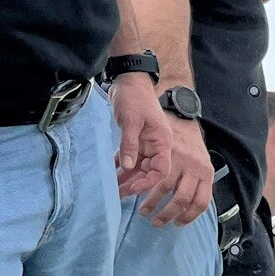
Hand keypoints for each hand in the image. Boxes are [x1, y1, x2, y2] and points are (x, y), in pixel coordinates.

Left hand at [110, 72, 170, 199]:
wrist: (128, 80)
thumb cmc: (134, 97)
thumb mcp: (131, 120)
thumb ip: (129, 144)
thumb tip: (127, 167)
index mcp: (162, 142)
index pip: (160, 170)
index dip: (148, 182)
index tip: (132, 189)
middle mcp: (156, 146)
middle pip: (148, 172)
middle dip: (134, 184)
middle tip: (118, 195)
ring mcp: (145, 144)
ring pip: (138, 167)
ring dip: (126, 178)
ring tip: (113, 190)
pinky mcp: (134, 141)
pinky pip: (129, 158)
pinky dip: (121, 166)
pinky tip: (111, 176)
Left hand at [138, 114, 213, 226]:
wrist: (182, 112)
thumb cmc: (157, 121)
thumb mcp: (137, 125)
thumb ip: (128, 149)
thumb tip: (118, 172)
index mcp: (171, 148)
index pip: (160, 174)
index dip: (145, 186)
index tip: (132, 192)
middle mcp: (187, 160)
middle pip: (172, 190)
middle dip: (156, 204)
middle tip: (143, 213)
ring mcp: (199, 168)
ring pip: (188, 198)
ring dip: (173, 213)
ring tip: (159, 221)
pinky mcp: (208, 173)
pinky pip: (203, 198)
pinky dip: (192, 212)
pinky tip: (180, 219)